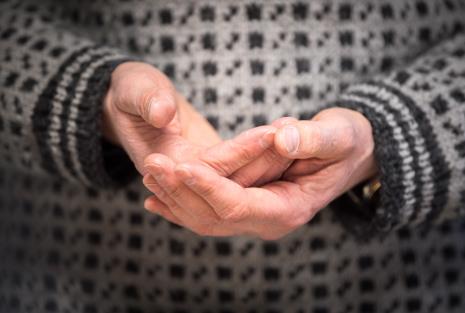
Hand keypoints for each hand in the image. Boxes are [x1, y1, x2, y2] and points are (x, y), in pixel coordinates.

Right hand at [103, 61, 291, 185]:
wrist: (126, 100)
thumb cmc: (129, 89)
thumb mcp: (133, 87)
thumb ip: (146, 99)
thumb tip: (163, 114)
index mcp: (164, 162)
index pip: (214, 165)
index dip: (243, 150)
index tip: (273, 131)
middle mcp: (185, 178)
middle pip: (233, 179)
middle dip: (265, 157)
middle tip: (292, 128)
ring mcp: (198, 177)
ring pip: (239, 178)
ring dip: (266, 158)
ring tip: (291, 128)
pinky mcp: (209, 169)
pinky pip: (237, 170)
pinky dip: (258, 155)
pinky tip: (279, 137)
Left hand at [143, 108, 377, 238]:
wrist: (347, 153)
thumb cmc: (344, 142)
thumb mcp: (338, 135)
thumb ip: (313, 138)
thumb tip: (282, 138)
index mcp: (290, 208)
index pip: (240, 206)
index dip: (210, 188)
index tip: (182, 166)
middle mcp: (268, 220)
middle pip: (215, 216)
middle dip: (181, 191)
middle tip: (152, 164)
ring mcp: (255, 217)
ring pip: (205, 217)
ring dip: (175, 195)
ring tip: (149, 173)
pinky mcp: (245, 205)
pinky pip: (207, 212)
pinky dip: (180, 204)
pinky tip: (154, 197)